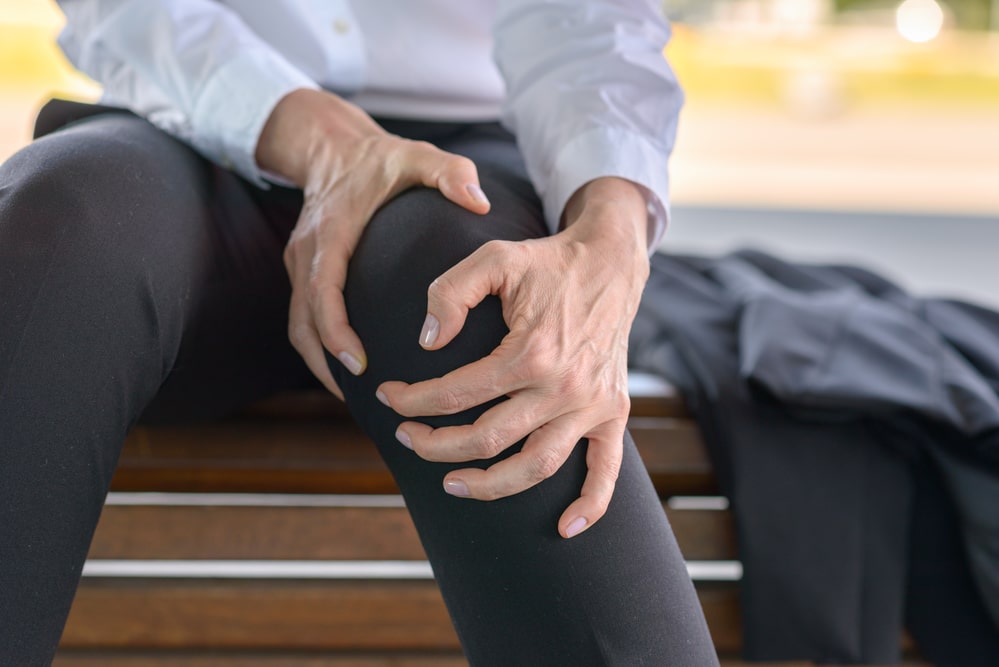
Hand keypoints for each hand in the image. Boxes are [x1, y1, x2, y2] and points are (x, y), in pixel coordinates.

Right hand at [256, 89, 490, 397]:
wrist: (332, 147)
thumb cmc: (381, 159)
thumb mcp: (418, 157)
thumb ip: (450, 174)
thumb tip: (479, 202)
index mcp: (331, 232)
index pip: (321, 290)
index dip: (335, 330)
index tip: (358, 362)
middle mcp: (307, 253)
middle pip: (303, 323)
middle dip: (328, 363)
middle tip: (362, 396)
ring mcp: (300, 265)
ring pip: (299, 329)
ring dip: (322, 365)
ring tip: (356, 399)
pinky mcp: (304, 273)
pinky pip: (305, 321)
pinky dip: (323, 350)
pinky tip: (352, 374)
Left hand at [377, 177, 650, 537]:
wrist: (610, 262)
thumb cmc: (546, 262)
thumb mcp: (493, 258)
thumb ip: (451, 292)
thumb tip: (428, 342)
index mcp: (532, 352)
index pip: (458, 393)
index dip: (414, 400)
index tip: (389, 398)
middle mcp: (564, 386)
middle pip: (489, 439)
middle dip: (437, 445)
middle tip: (407, 439)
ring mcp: (592, 404)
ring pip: (537, 466)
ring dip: (491, 485)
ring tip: (452, 484)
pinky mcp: (613, 412)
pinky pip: (606, 471)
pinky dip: (590, 505)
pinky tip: (564, 529)